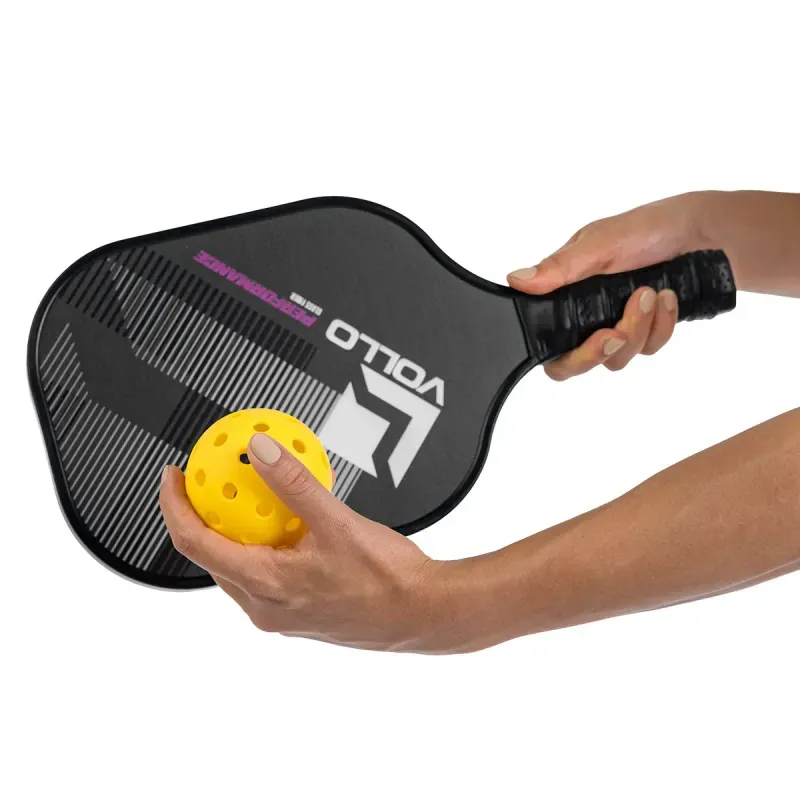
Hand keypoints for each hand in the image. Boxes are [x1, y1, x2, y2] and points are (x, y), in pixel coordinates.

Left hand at [159, 434, 454, 652]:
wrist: (423, 613)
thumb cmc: (387, 581)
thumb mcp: (336, 522)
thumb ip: (292, 484)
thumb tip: (258, 451)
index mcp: (264, 586)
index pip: (195, 543)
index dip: (174, 506)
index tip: (174, 475)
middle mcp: (265, 606)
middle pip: (210, 555)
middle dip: (200, 514)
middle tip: (203, 480)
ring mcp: (281, 612)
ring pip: (238, 565)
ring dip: (234, 530)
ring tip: (244, 495)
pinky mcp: (299, 611)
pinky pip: (265, 571)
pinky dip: (263, 542)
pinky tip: (287, 520)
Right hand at [507, 191, 716, 379]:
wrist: (706, 231)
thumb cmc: (649, 227)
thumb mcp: (601, 242)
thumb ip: (560, 268)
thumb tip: (516, 280)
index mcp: (565, 293)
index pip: (547, 343)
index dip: (565, 355)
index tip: (595, 338)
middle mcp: (586, 315)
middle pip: (578, 362)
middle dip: (602, 351)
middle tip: (619, 331)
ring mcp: (616, 324)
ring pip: (618, 357)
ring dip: (639, 328)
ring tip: (652, 292)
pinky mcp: (646, 331)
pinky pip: (649, 347)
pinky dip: (662, 325)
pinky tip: (669, 298)